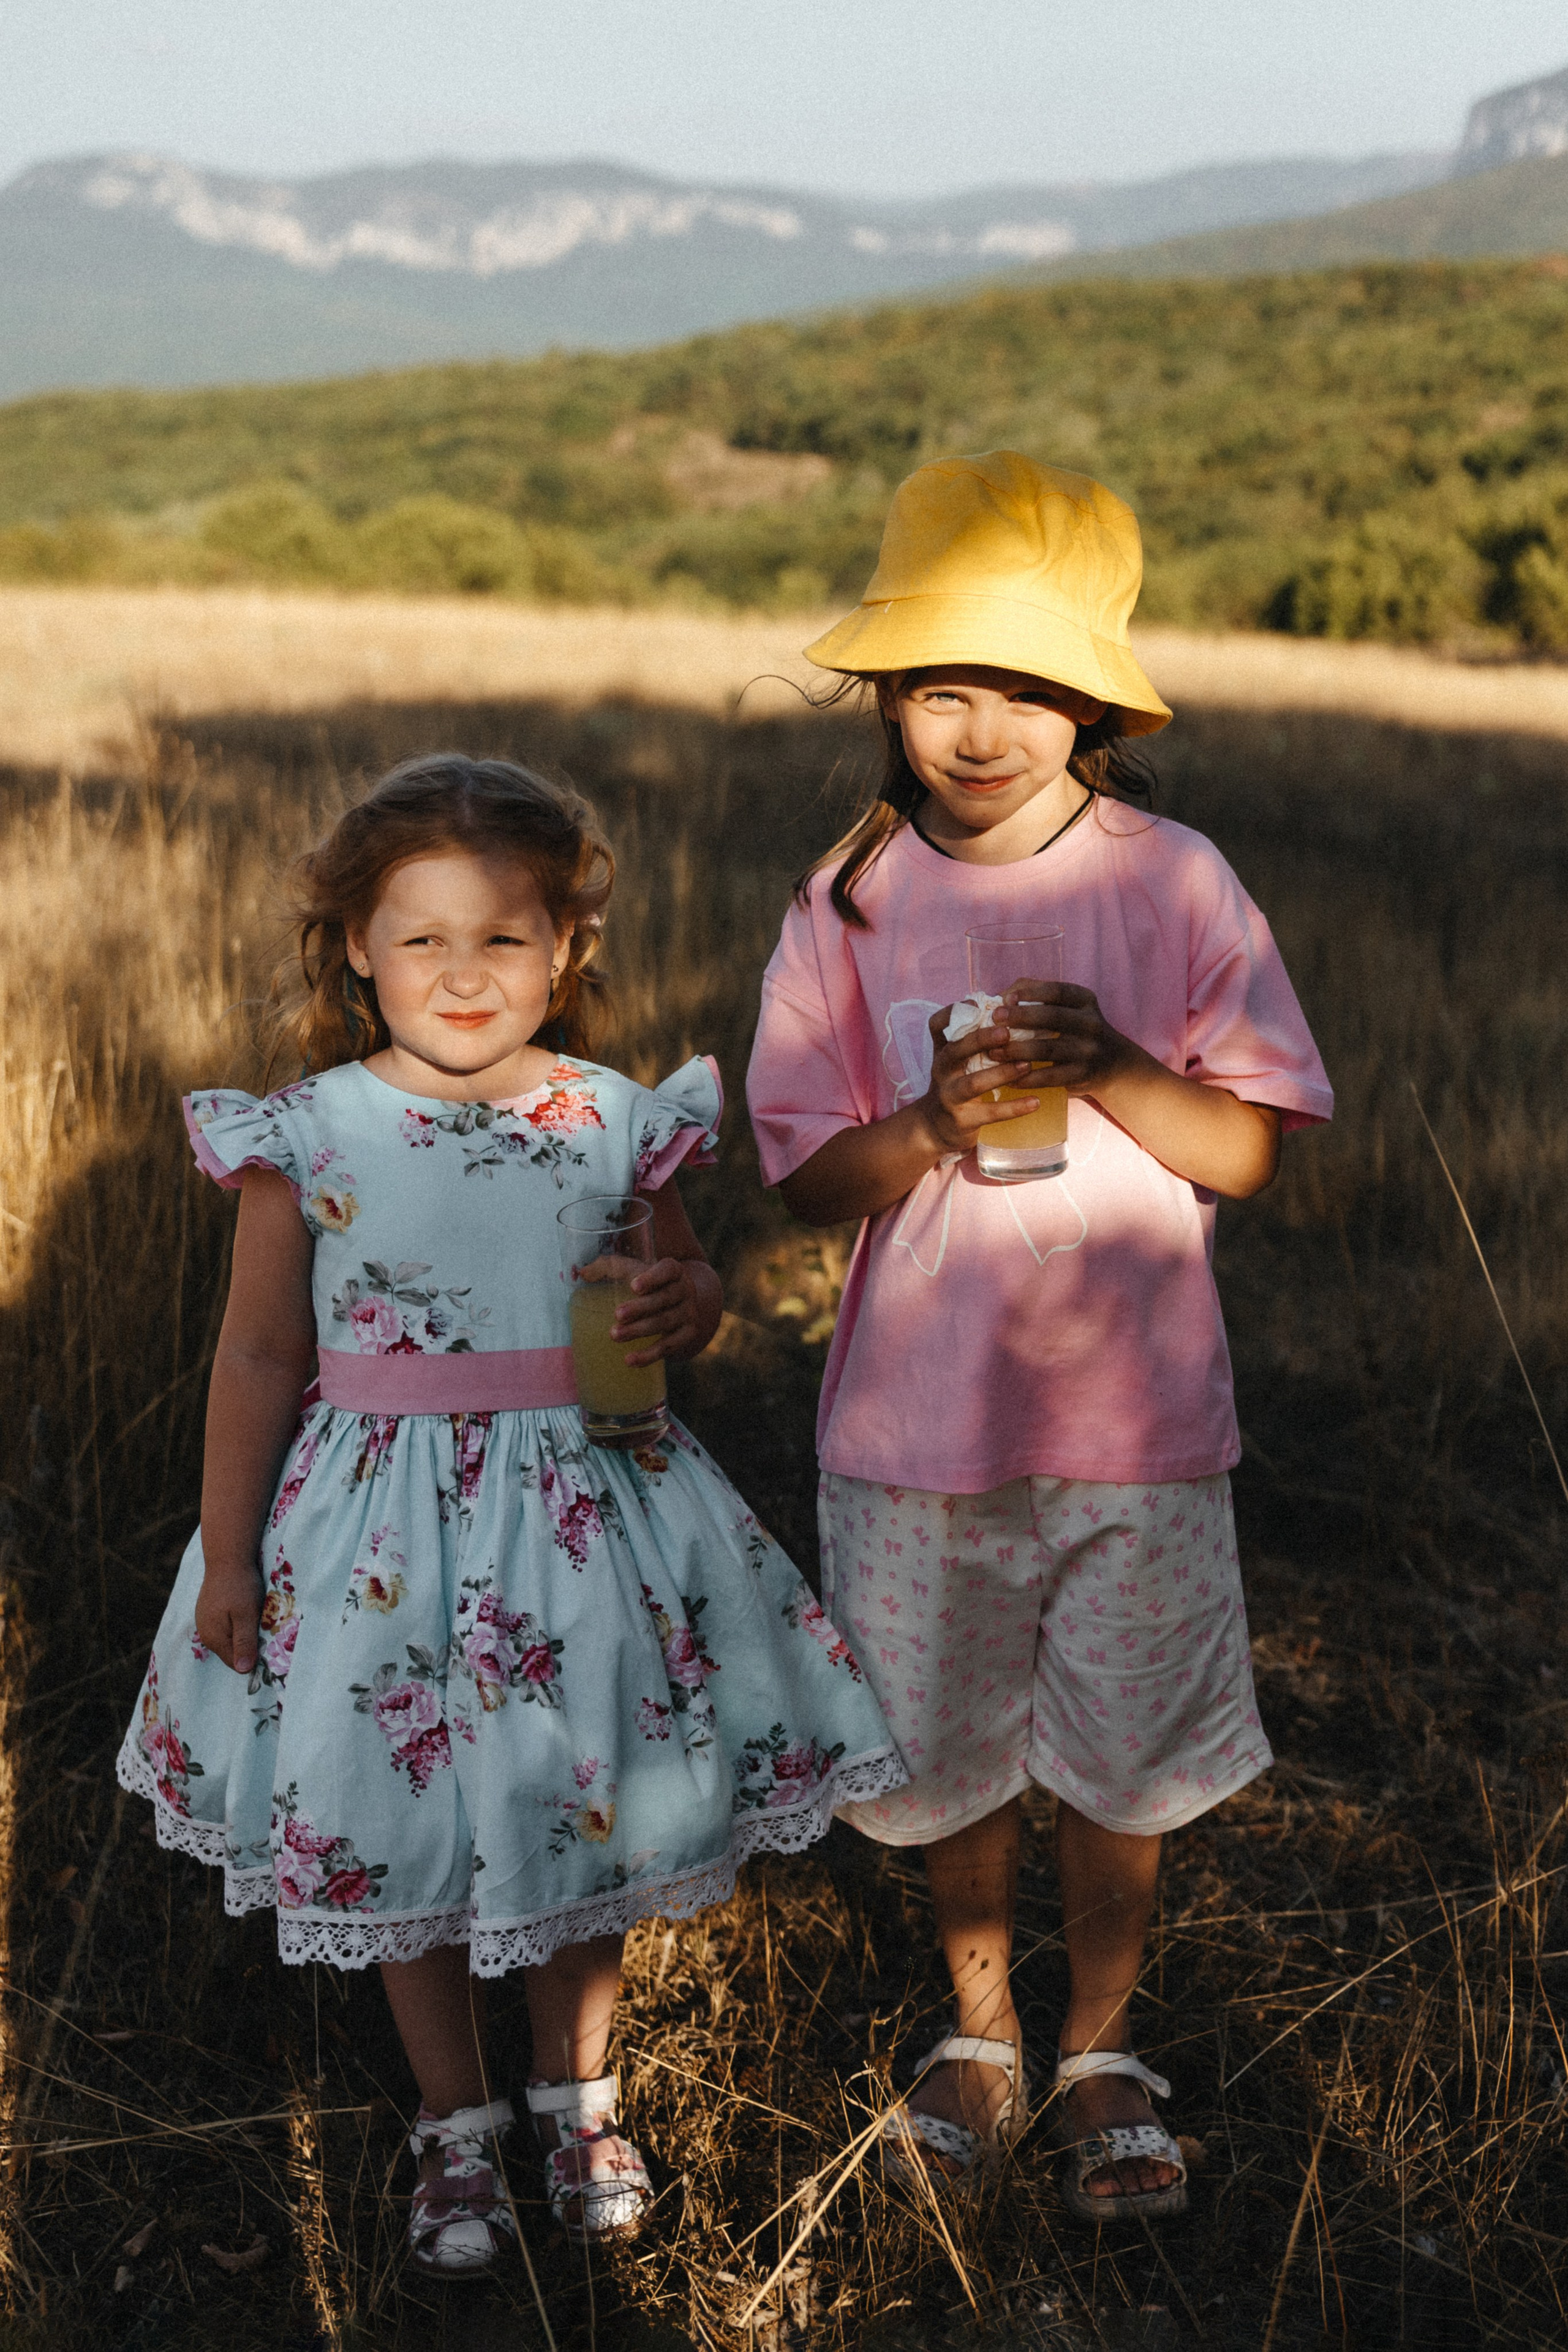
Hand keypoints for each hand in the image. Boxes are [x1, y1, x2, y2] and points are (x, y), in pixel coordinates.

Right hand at [196, 1560, 262, 1675]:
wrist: (227, 1557)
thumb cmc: (240, 1586)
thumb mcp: (246, 1615)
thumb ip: (244, 1642)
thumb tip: (243, 1671)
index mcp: (214, 1638)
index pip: (236, 1664)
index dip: (253, 1658)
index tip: (268, 1644)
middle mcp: (206, 1633)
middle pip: (232, 1652)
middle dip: (249, 1645)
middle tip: (263, 1626)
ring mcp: (206, 1621)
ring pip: (230, 1638)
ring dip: (244, 1632)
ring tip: (255, 1615)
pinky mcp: (209, 1611)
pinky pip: (226, 1625)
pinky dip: (237, 1621)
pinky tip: (245, 1608)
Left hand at [612, 1257, 702, 1364]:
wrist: (680, 1304)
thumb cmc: (649, 1284)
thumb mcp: (634, 1270)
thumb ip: (609, 1267)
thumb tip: (582, 1273)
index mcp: (673, 1270)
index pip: (668, 1270)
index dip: (653, 1278)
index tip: (634, 1286)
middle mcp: (685, 1290)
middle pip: (664, 1298)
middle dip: (640, 1308)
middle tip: (617, 1314)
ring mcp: (689, 1313)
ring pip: (664, 1323)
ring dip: (639, 1330)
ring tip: (614, 1336)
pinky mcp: (687, 1334)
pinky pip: (668, 1347)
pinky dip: (649, 1355)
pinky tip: (630, 1360)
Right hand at [913, 1002, 1052, 1155]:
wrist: (934, 1127)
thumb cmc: (955, 1084)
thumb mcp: (957, 1060)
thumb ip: (975, 1038)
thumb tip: (1010, 1008)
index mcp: (943, 1051)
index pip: (937, 1025)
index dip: (953, 1012)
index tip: (978, 1004)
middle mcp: (942, 1070)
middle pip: (955, 1050)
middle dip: (980, 1040)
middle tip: (1007, 1032)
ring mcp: (950, 1095)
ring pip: (973, 1083)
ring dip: (1001, 1073)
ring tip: (1027, 1065)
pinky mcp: (962, 1119)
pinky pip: (990, 1113)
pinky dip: (1013, 1108)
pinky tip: (1035, 1102)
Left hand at [989, 979, 1140, 1099]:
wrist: (1113, 1065)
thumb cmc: (1076, 1030)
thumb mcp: (1068, 1008)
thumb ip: (1038, 996)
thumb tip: (1003, 996)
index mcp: (1085, 1001)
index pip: (1058, 991)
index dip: (1031, 993)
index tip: (1006, 997)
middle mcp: (1091, 1023)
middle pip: (1052, 1017)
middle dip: (1020, 1017)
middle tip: (995, 1019)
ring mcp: (1088, 1050)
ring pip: (1047, 1049)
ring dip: (1016, 1050)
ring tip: (993, 1051)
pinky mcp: (1082, 1075)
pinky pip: (1049, 1077)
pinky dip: (1026, 1078)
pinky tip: (1007, 1078)